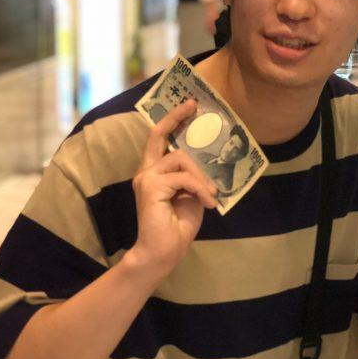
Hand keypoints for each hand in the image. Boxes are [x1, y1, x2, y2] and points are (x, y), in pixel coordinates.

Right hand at [128, 100, 218, 280]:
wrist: (162, 253)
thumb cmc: (177, 228)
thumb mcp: (192, 196)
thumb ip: (193, 178)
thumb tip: (205, 166)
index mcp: (154, 173)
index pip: (159, 139)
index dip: (172, 119)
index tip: (188, 104)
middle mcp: (146, 172)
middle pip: (159, 135)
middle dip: (176, 117)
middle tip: (194, 105)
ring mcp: (146, 178)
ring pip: (181, 159)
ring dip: (201, 177)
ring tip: (211, 196)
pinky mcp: (150, 186)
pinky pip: (183, 178)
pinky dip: (199, 188)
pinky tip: (208, 203)